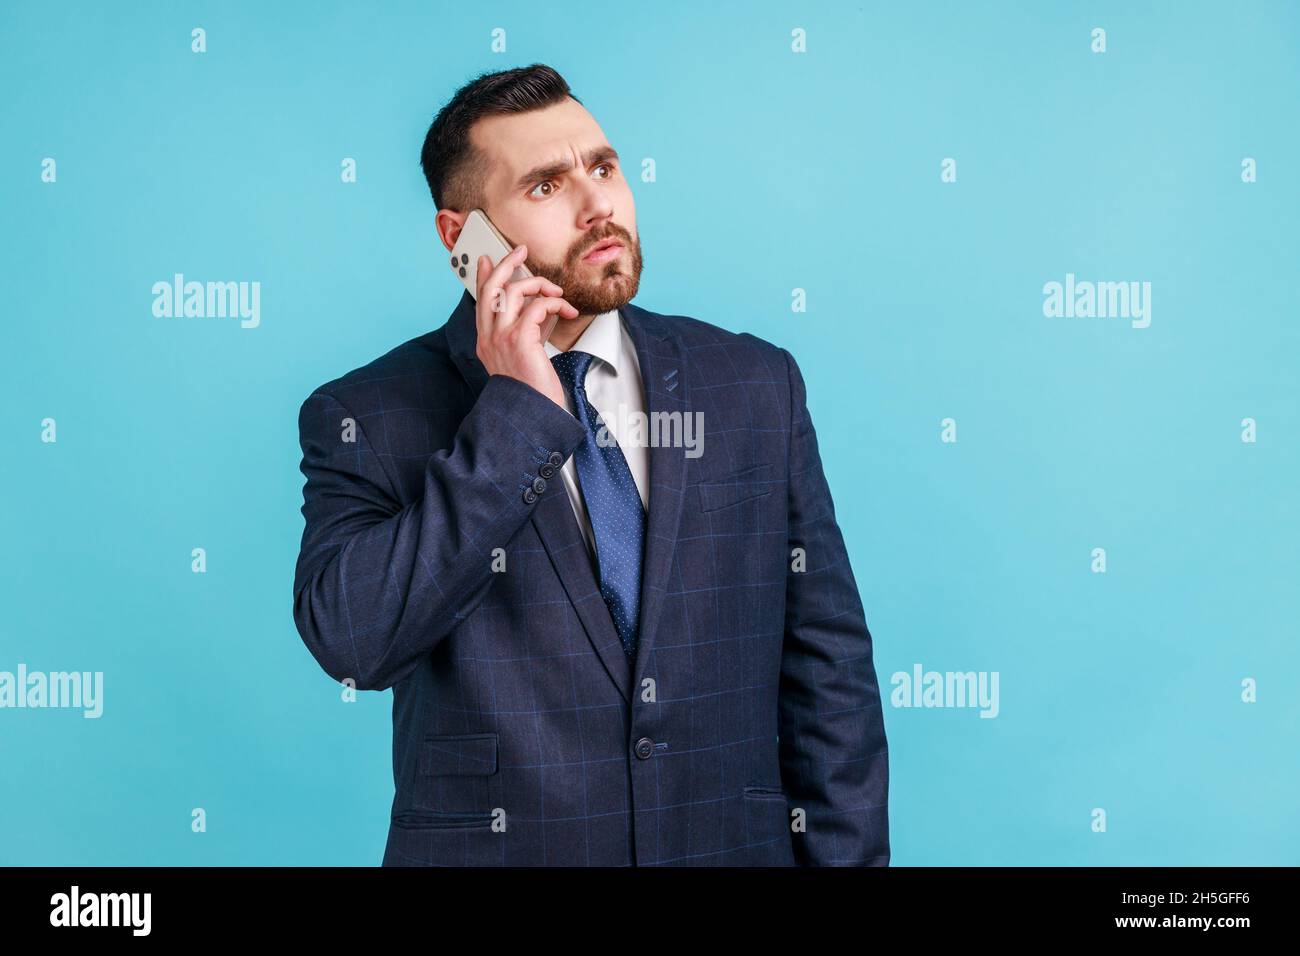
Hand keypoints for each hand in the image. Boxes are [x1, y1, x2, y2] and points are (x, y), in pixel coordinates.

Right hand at [474, 243, 578, 409]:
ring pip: (514, 291)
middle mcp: (488, 338)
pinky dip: (554, 303)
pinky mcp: (519, 340)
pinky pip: (537, 306)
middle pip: (491, 288)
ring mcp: (501, 338)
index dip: (484, 276)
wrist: (532, 416)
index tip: (489, 259)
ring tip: (557, 293)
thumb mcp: (521, 360)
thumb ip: (521, 335)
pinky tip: (566, 311)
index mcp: (485, 342)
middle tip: (521, 251)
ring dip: (539, 284)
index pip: (480, 301)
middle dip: (506, 264)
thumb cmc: (532, 393)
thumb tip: (535, 310)